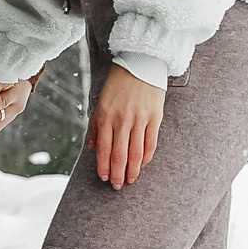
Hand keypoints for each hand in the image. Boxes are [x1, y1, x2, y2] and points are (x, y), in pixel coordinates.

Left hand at [90, 65, 164, 188]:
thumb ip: (95, 126)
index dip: (104, 167)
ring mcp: (140, 118)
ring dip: (133, 170)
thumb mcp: (101, 101)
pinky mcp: (155, 117)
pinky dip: (147, 157)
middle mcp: (122, 119)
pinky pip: (151, 142)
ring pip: (136, 152)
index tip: (104, 178)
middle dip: (117, 174)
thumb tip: (93, 149)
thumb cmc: (119, 83)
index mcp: (106, 115)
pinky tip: (144, 164)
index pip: (104, 149)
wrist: (141, 63)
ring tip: (131, 180)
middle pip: (119, 155)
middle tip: (117, 186)